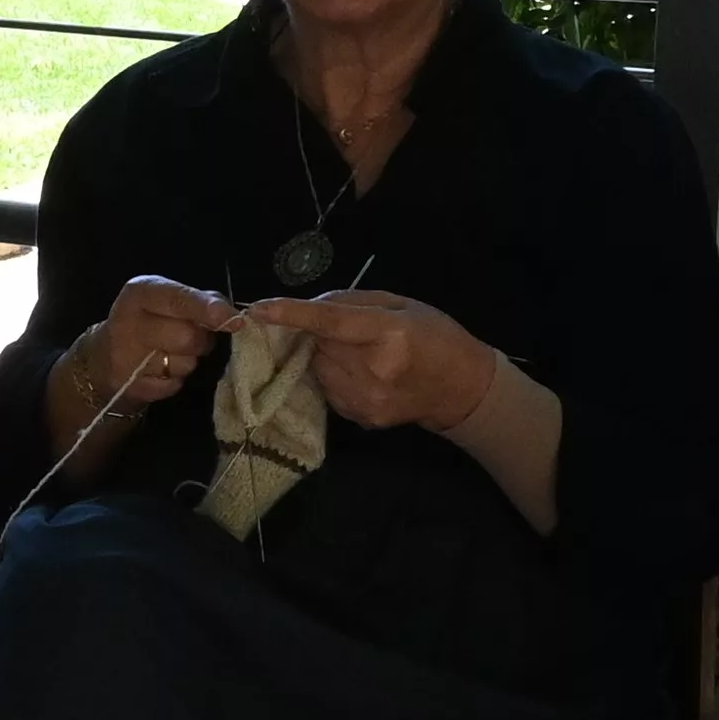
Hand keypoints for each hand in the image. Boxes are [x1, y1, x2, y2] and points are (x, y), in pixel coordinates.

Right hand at [73, 275, 236, 425]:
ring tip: (172, 353)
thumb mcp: (165, 300)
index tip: (234, 320)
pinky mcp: (133, 387)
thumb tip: (229, 312)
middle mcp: (129, 323)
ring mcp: (127, 358)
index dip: (207, 309)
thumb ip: (198, 300)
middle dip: (202, 340)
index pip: (177, 298)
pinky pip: (175, 384)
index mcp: (139, 293)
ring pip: (185, 364)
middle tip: (195, 337)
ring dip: (189, 360)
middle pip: (187, 336)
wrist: (103, 359)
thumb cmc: (146, 321)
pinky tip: (161, 370)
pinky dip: (176, 379)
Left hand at [258, 289, 499, 430]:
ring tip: (358, 353)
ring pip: (317, 368)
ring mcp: (365, 400)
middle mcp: (374, 371)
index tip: (257, 309)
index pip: (329, 323)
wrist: (461, 389)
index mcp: (389, 335)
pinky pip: (327, 388)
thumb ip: (354, 301)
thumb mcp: (403, 304)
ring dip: (325, 356)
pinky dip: (333, 375)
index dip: (291, 314)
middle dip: (321, 334)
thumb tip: (312, 305)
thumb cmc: (436, 336)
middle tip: (350, 331)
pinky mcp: (359, 418)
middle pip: (318, 346)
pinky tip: (361, 373)